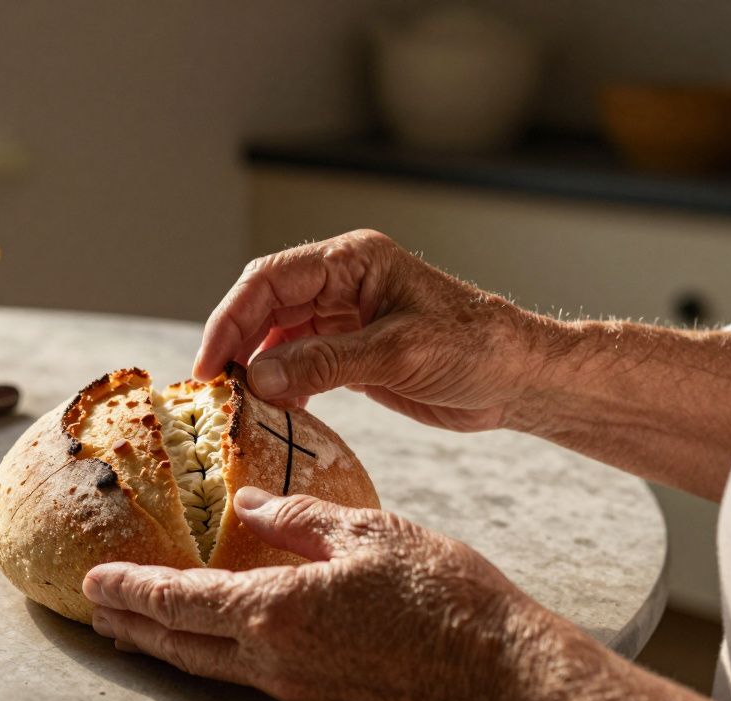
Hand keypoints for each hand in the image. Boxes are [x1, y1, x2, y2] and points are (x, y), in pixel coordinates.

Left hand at [83, 489, 730, 700]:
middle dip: (130, 626)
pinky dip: (209, 652)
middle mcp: (273, 658)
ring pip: (207, 666)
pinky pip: (244, 673)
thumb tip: (248, 503)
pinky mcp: (320, 696)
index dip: (129, 590)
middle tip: (94, 610)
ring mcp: (295, 686)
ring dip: (164, 645)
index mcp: (276, 611)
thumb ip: (297, 517)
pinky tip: (212, 633)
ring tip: (133, 627)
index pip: (177, 601)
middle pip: (178, 646)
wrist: (502, 673)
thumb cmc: (444, 597)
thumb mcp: (367, 532)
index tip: (92, 581)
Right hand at [193, 230, 556, 431]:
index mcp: (352, 261)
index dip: (230, 318)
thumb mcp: (398, 353)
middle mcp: (341, 283)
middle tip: (213, 389)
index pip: (269, 280)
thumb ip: (325, 362)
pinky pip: (297, 362)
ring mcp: (343, 317)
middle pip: (263, 305)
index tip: (211, 364)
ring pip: (275, 335)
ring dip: (255, 367)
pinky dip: (280, 384)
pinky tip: (275, 409)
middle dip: (234, 344)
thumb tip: (258, 378)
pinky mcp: (349, 351)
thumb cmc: (476, 349)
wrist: (520, 379)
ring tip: (237, 403)